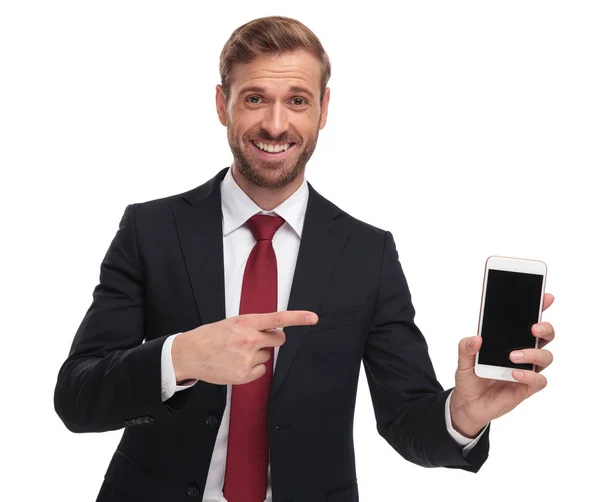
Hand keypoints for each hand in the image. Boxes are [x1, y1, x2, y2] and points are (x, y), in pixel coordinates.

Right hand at [171, 310, 318, 384]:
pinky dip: (252, 369)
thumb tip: (273, 331)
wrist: (190, 354)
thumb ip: (253, 326)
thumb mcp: (232, 323)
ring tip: (235, 353)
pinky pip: (261, 371)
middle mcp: (250, 339)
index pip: (278, 319)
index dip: (298, 318)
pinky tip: (235, 364)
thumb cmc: (211, 336)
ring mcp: (247, 358)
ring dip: (257, 355)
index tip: (314, 318)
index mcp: (246, 322)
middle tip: (254, 341)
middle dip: (272, 340)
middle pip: (278, 339)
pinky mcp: (244, 375)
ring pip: (267, 356)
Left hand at [450, 293, 554, 437]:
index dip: (538, 307)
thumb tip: (476, 338)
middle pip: (544, 336)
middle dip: (544, 328)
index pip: (526, 320)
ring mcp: (526, 370)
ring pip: (545, 357)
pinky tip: (514, 374)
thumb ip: (465, 348)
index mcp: (508, 340)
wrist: (467, 404)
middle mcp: (521, 352)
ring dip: (532, 353)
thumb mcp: (462, 361)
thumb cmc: (469, 378)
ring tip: (513, 356)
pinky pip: (538, 380)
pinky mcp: (526, 388)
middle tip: (533, 328)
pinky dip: (529, 376)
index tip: (545, 297)